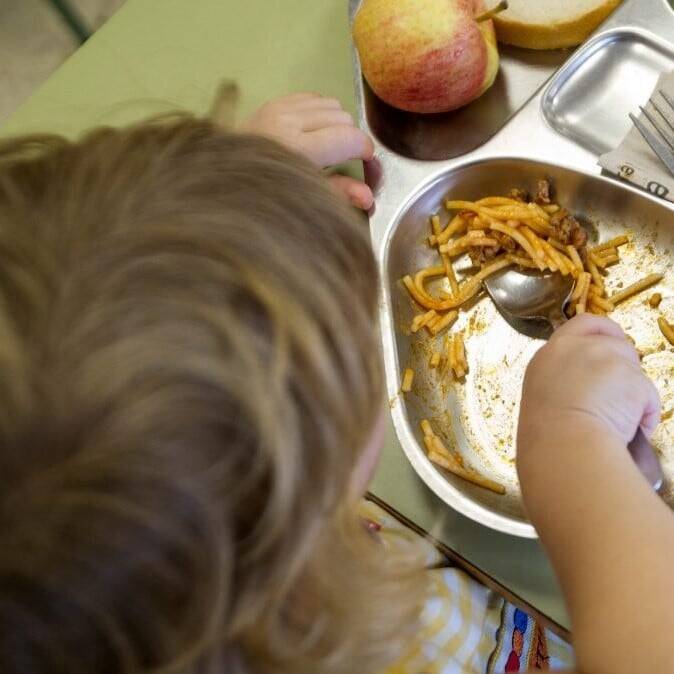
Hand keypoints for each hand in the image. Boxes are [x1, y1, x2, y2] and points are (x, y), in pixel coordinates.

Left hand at [240, 93, 374, 208]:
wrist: (225, 180)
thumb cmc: (267, 195)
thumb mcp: (305, 199)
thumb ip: (338, 193)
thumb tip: (369, 197)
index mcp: (298, 150)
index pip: (349, 138)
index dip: (366, 151)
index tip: (366, 165)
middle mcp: (289, 123)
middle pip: (343, 118)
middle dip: (351, 139)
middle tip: (345, 160)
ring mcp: (279, 109)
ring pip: (331, 104)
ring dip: (337, 124)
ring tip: (328, 146)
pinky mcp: (273, 102)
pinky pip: (313, 97)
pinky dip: (320, 112)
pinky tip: (314, 131)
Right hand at [518, 314, 660, 455]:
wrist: (562, 445)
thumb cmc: (546, 434)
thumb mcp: (542, 396)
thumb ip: (561, 380)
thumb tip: (582, 389)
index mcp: (549, 355)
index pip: (582, 324)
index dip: (603, 330)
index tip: (613, 340)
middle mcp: (576, 348)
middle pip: (615, 342)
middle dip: (624, 364)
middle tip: (620, 391)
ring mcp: (605, 358)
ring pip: (634, 370)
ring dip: (632, 393)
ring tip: (620, 421)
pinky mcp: (631, 376)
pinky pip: (649, 396)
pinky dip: (645, 414)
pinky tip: (633, 430)